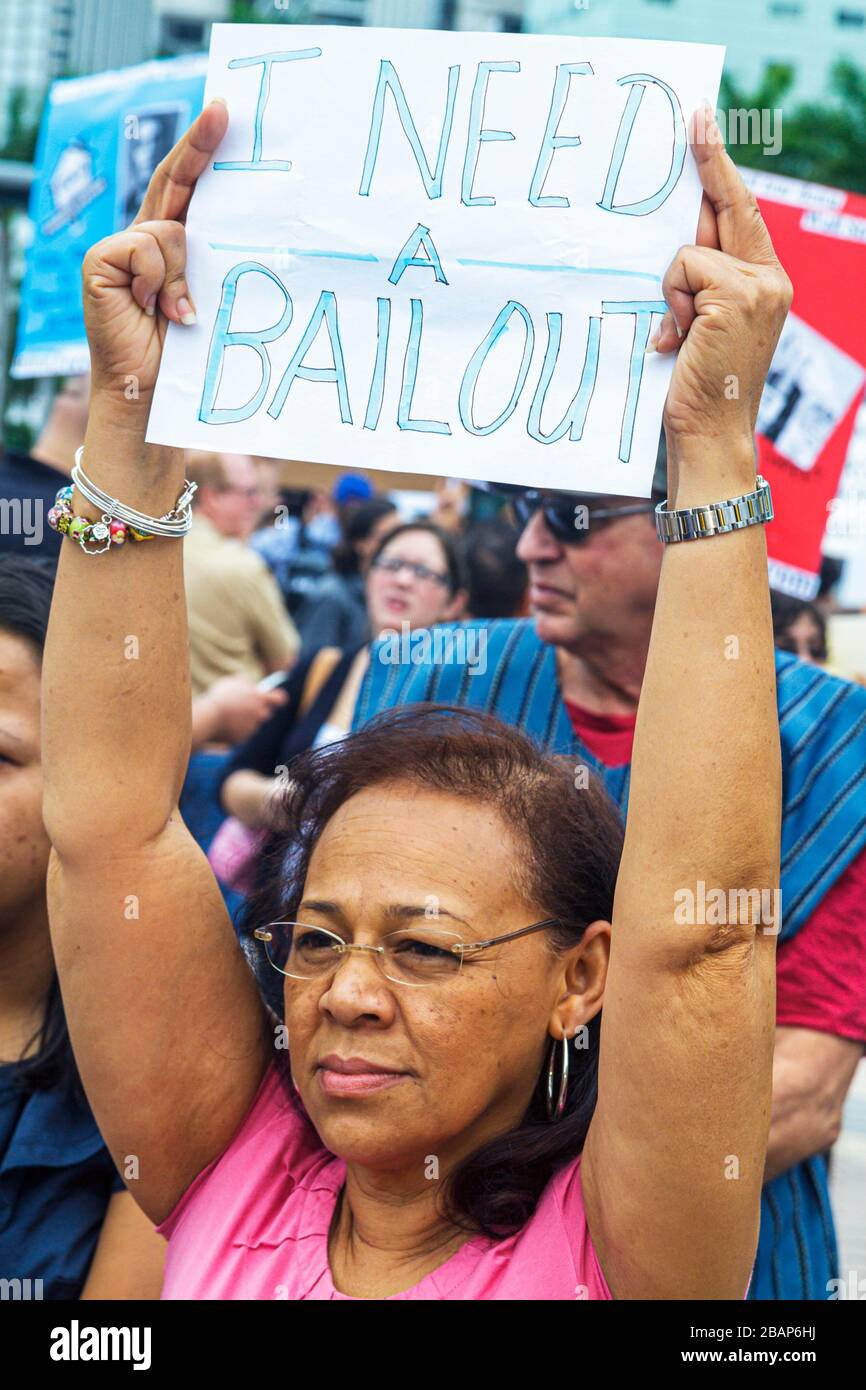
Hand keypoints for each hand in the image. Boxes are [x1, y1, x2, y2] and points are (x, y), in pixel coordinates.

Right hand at [81, 101, 227, 400]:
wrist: (147, 391)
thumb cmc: (181, 353)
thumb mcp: (204, 299)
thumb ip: (204, 262)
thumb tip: (206, 236)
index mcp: (170, 243)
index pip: (185, 185)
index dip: (202, 149)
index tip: (226, 113)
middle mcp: (144, 238)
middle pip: (171, 180)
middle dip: (199, 147)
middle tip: (225, 112)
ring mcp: (119, 248)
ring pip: (168, 228)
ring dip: (182, 273)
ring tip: (179, 313)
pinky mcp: (101, 260)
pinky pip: (144, 248)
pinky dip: (158, 279)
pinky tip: (155, 309)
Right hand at [193, 676, 287, 746]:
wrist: (210, 717)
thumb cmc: (221, 697)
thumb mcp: (232, 682)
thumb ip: (244, 682)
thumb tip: (250, 684)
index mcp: (260, 698)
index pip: (280, 699)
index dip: (279, 699)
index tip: (278, 700)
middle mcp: (260, 714)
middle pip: (266, 713)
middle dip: (258, 712)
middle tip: (246, 709)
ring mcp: (253, 728)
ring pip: (253, 724)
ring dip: (246, 722)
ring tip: (232, 717)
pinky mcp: (244, 739)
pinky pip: (243, 734)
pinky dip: (237, 732)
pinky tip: (226, 726)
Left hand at [655, 109, 792, 456]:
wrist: (709, 433)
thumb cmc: (695, 387)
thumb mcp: (698, 325)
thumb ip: (696, 283)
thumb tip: (674, 244)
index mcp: (763, 282)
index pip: (742, 214)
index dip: (721, 171)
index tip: (704, 128)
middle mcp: (770, 278)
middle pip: (731, 206)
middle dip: (710, 162)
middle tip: (695, 115)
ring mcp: (759, 285)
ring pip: (691, 248)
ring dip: (672, 289)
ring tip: (678, 335)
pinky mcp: (738, 294)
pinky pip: (684, 268)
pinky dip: (671, 301)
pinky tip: (677, 338)